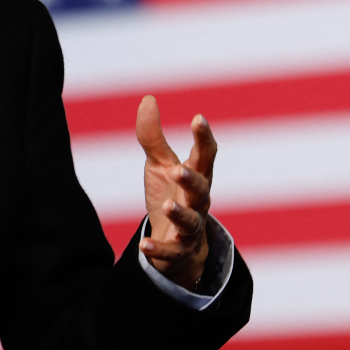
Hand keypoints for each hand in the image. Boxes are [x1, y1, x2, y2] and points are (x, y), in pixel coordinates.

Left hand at [135, 95, 215, 290]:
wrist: (177, 243)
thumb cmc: (171, 195)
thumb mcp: (159, 165)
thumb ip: (153, 136)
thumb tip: (148, 98)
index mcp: (197, 176)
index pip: (205, 155)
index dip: (203, 138)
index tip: (198, 118)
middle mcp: (198, 201)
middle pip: (201, 189)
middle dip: (192, 180)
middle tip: (179, 170)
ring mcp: (191, 227)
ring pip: (191, 221)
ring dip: (181, 214)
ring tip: (168, 206)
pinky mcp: (178, 250)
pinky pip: (171, 250)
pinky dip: (159, 248)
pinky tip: (144, 245)